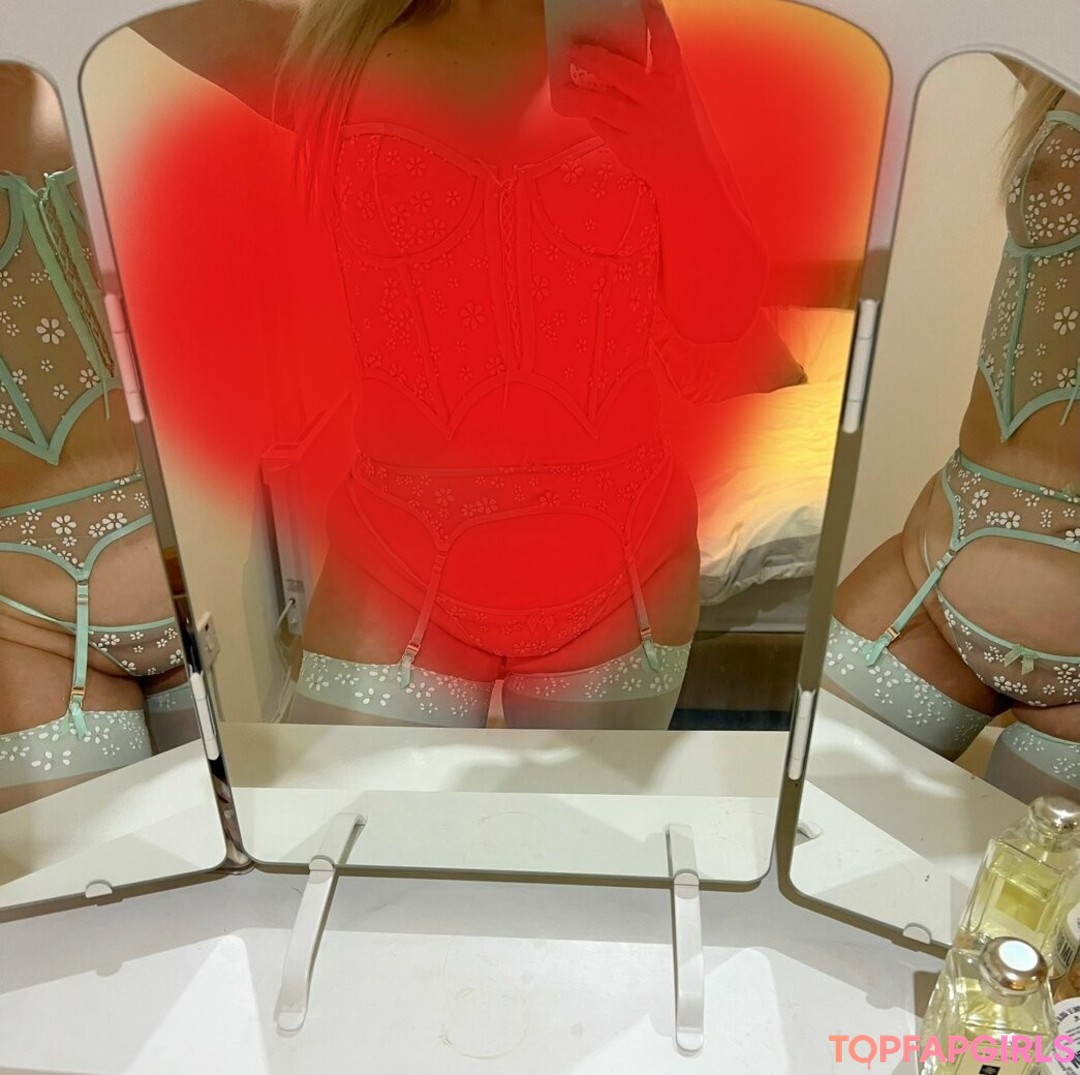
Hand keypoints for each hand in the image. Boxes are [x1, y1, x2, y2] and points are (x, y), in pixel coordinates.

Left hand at [553, 0, 710, 189]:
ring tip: (562, 87)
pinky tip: (588, 111)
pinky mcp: (628, 146)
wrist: (687, 171)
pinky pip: (603, 126)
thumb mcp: (670, 92)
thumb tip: (610, 52)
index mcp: (673, 79)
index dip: (654, 17)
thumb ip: (647, 73)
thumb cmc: (673, 122)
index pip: (664, 41)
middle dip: (595, 58)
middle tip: (574, 49)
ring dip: (579, 94)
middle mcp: (659, 100)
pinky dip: (594, 117)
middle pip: (621, 73)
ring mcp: (642, 125)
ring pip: (604, 105)